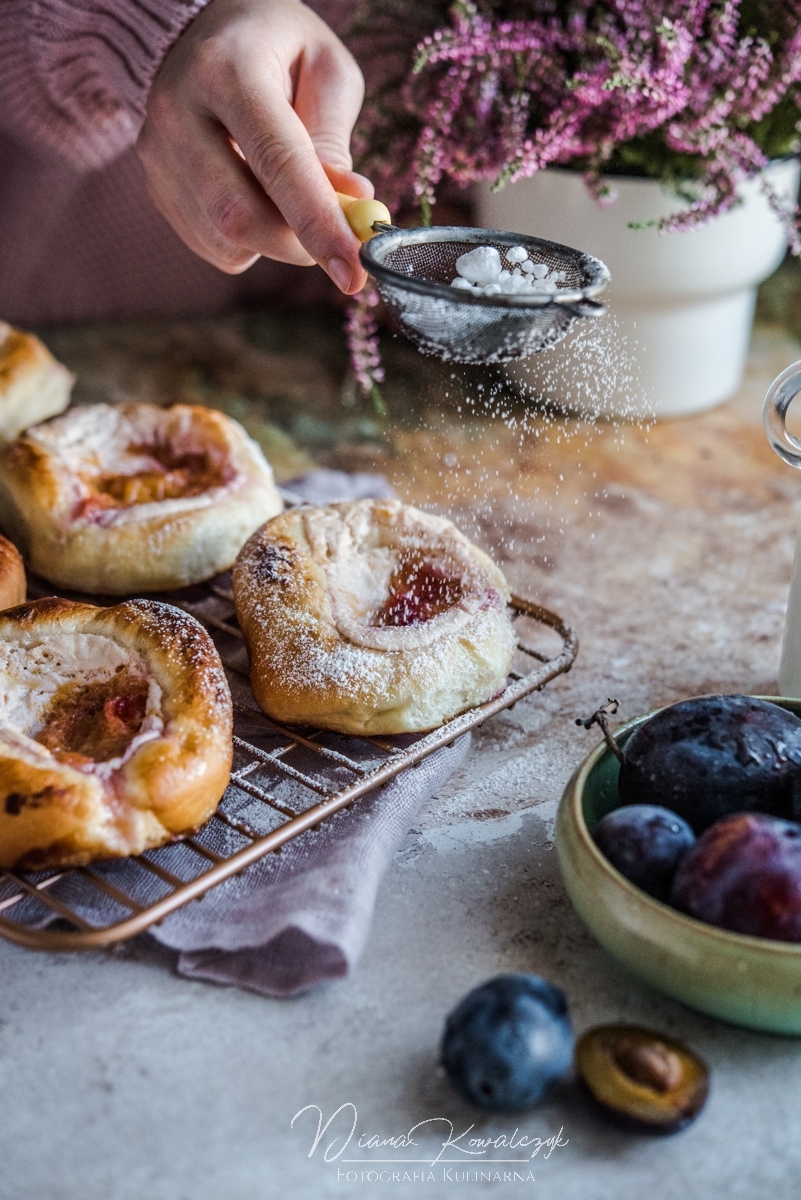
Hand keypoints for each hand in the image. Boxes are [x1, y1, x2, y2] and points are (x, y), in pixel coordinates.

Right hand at [137, 0, 369, 292]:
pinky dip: (252, 241)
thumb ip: (335, 139)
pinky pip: (214, 245)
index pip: (277, 162)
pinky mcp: (157, 188)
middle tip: (340, 246)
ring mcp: (159, 154)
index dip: (318, 225)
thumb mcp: (324, 69)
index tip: (354, 272)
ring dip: (277, 242)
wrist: (201, 34)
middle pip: (239, 215)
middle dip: (299, 246)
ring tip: (292, 198)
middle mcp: (178, 111)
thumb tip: (350, 208)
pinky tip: (258, 197)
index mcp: (227, 70)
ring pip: (226, 239)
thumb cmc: (276, 48)